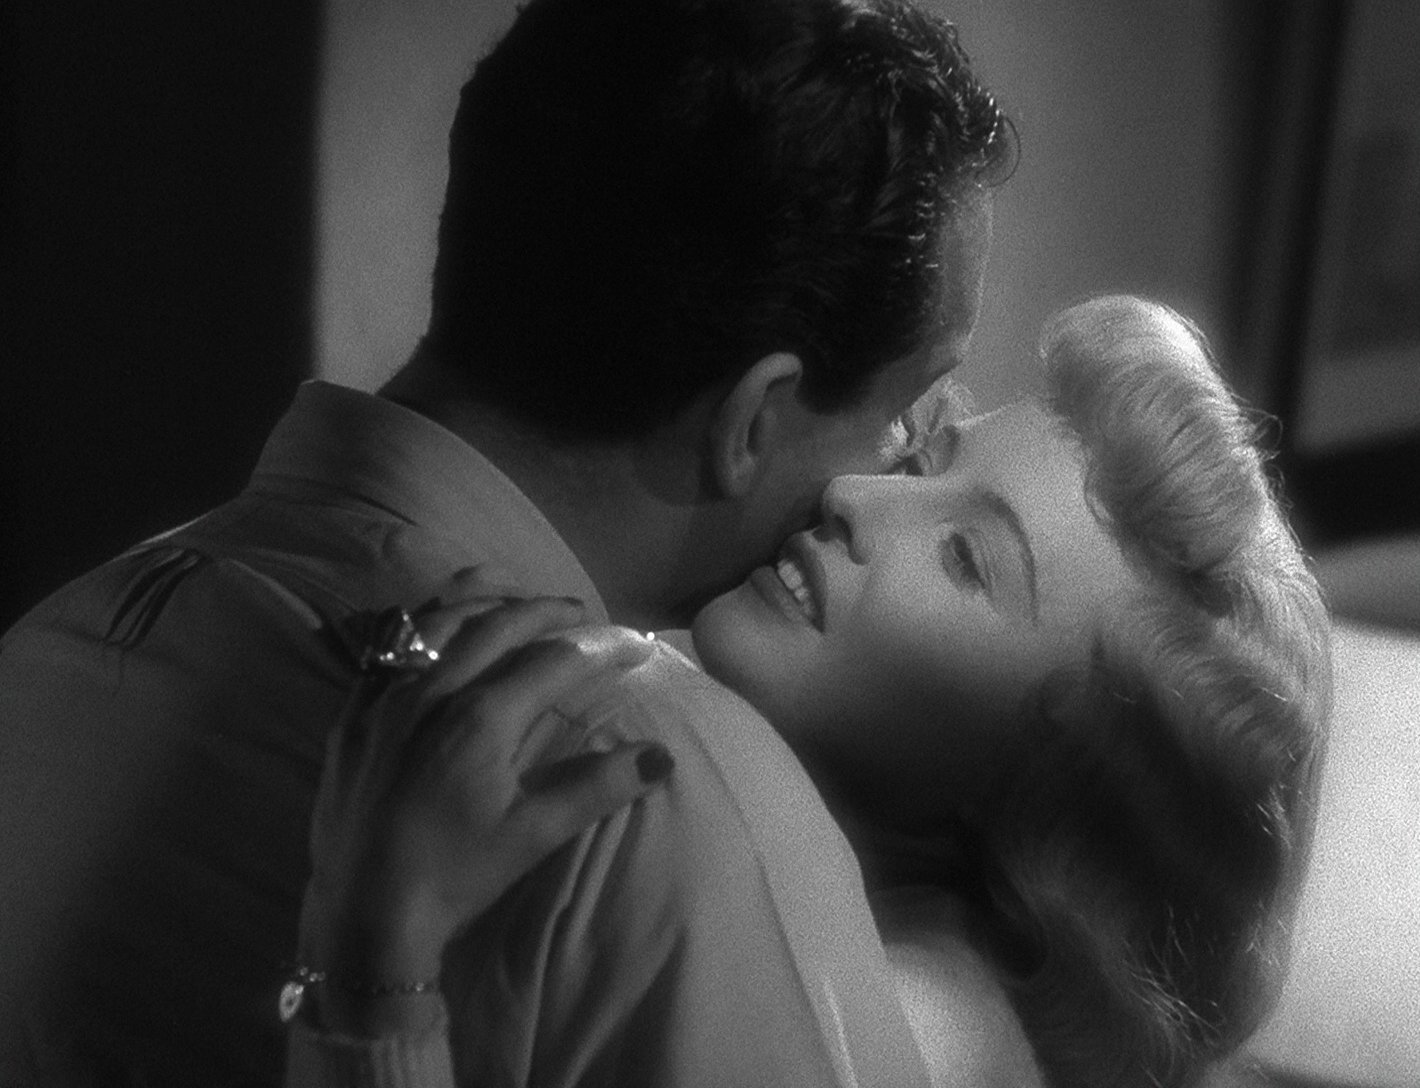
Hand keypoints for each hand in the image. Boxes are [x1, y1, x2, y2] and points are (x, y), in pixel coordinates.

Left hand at [299, 589, 668, 1034]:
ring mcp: (385, 695)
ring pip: (438, 619)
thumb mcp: (532, 836)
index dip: (601, 646)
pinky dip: (422, 622)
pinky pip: (387, 643)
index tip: (634, 643)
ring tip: (514, 598)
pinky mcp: (352, 711)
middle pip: (498, 623)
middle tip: (581, 613)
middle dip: (546, 609)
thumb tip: (661, 756)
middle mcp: (432, 690)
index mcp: (481, 718)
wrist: (361, 915)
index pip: (555, 660)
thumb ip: (597, 788)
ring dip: (484, 600)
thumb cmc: (455, 876)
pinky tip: (437, 626)